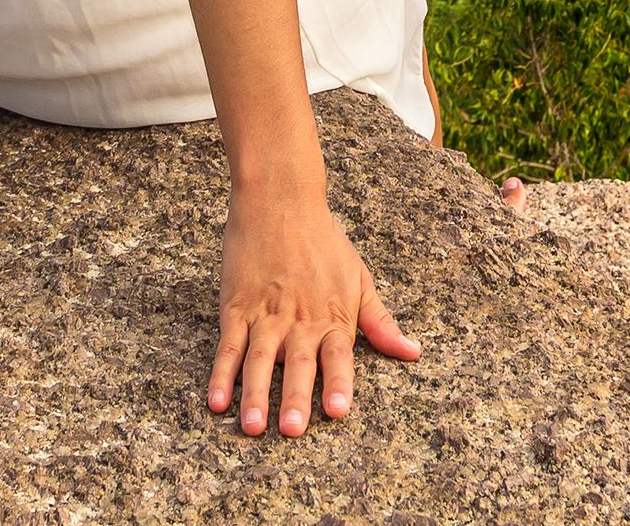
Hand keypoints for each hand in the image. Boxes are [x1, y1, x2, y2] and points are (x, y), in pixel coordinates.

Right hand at [206, 190, 417, 435]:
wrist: (280, 200)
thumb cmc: (324, 241)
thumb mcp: (360, 279)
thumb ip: (382, 322)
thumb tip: (413, 352)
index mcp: (332, 316)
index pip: (338, 356)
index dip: (338, 383)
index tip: (338, 411)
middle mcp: (299, 320)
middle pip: (298, 364)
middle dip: (295, 398)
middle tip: (292, 429)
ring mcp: (265, 315)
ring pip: (260, 361)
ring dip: (255, 394)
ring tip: (252, 425)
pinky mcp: (237, 309)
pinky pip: (229, 346)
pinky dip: (221, 374)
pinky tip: (216, 401)